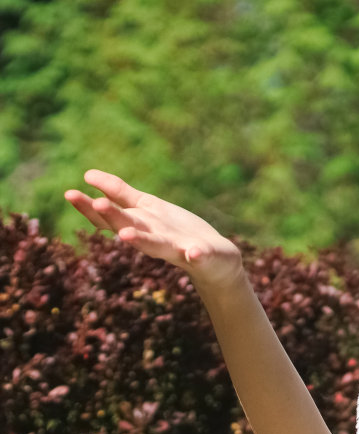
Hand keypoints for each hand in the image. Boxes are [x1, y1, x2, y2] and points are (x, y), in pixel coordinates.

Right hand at [64, 170, 244, 294]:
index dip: (90, 206)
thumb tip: (88, 174)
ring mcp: (177, 248)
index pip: (110, 215)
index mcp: (139, 223)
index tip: (70, 194)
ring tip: (127, 236)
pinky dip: (196, 255)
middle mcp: (153, 236)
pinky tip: (194, 254)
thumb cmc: (176, 231)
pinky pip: (199, 257)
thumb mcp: (147, 208)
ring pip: (155, 245)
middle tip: (97, 204)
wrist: (214, 260)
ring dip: (141, 240)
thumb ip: (121, 193)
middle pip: (128, 226)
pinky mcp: (203, 257)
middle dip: (113, 217)